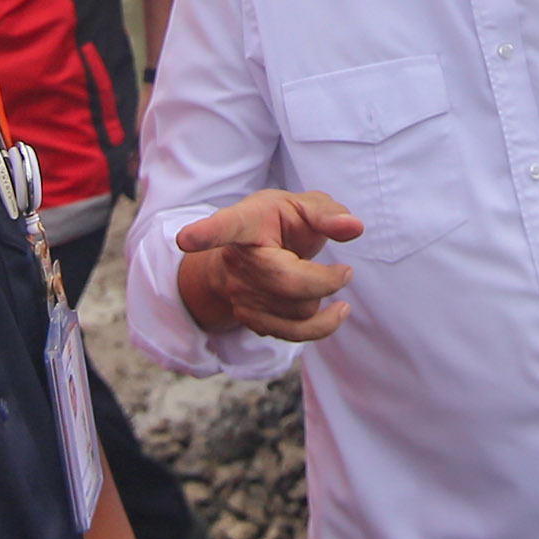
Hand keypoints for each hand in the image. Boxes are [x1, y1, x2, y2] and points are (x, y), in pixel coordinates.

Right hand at [174, 190, 360, 342]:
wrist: (251, 255)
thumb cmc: (278, 224)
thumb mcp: (301, 206)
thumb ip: (327, 213)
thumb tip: (354, 227)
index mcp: (243, 224)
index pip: (225, 227)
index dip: (205, 234)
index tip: (184, 239)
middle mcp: (235, 262)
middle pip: (286, 282)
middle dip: (324, 280)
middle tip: (345, 271)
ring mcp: (238, 295)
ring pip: (297, 309)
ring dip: (321, 297)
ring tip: (323, 278)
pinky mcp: (250, 320)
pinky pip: (293, 333)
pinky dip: (322, 324)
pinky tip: (336, 311)